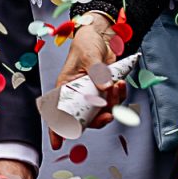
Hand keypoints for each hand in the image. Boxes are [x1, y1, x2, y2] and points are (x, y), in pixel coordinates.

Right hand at [47, 14, 124, 148]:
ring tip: (117, 86)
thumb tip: (105, 88)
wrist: (102, 35)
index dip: (56, 129)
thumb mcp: (89, 55)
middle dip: (98, 118)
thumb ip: (97, 72)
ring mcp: (93, 93)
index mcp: (65, 87)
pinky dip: (120, 96)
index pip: (57, 111)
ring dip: (113, 103)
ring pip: (102, 110)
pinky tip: (121, 83)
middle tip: (108, 114)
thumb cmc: (86, 43)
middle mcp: (78, 94)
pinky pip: (114, 101)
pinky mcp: (105, 90)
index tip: (57, 143)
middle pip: (85, 117)